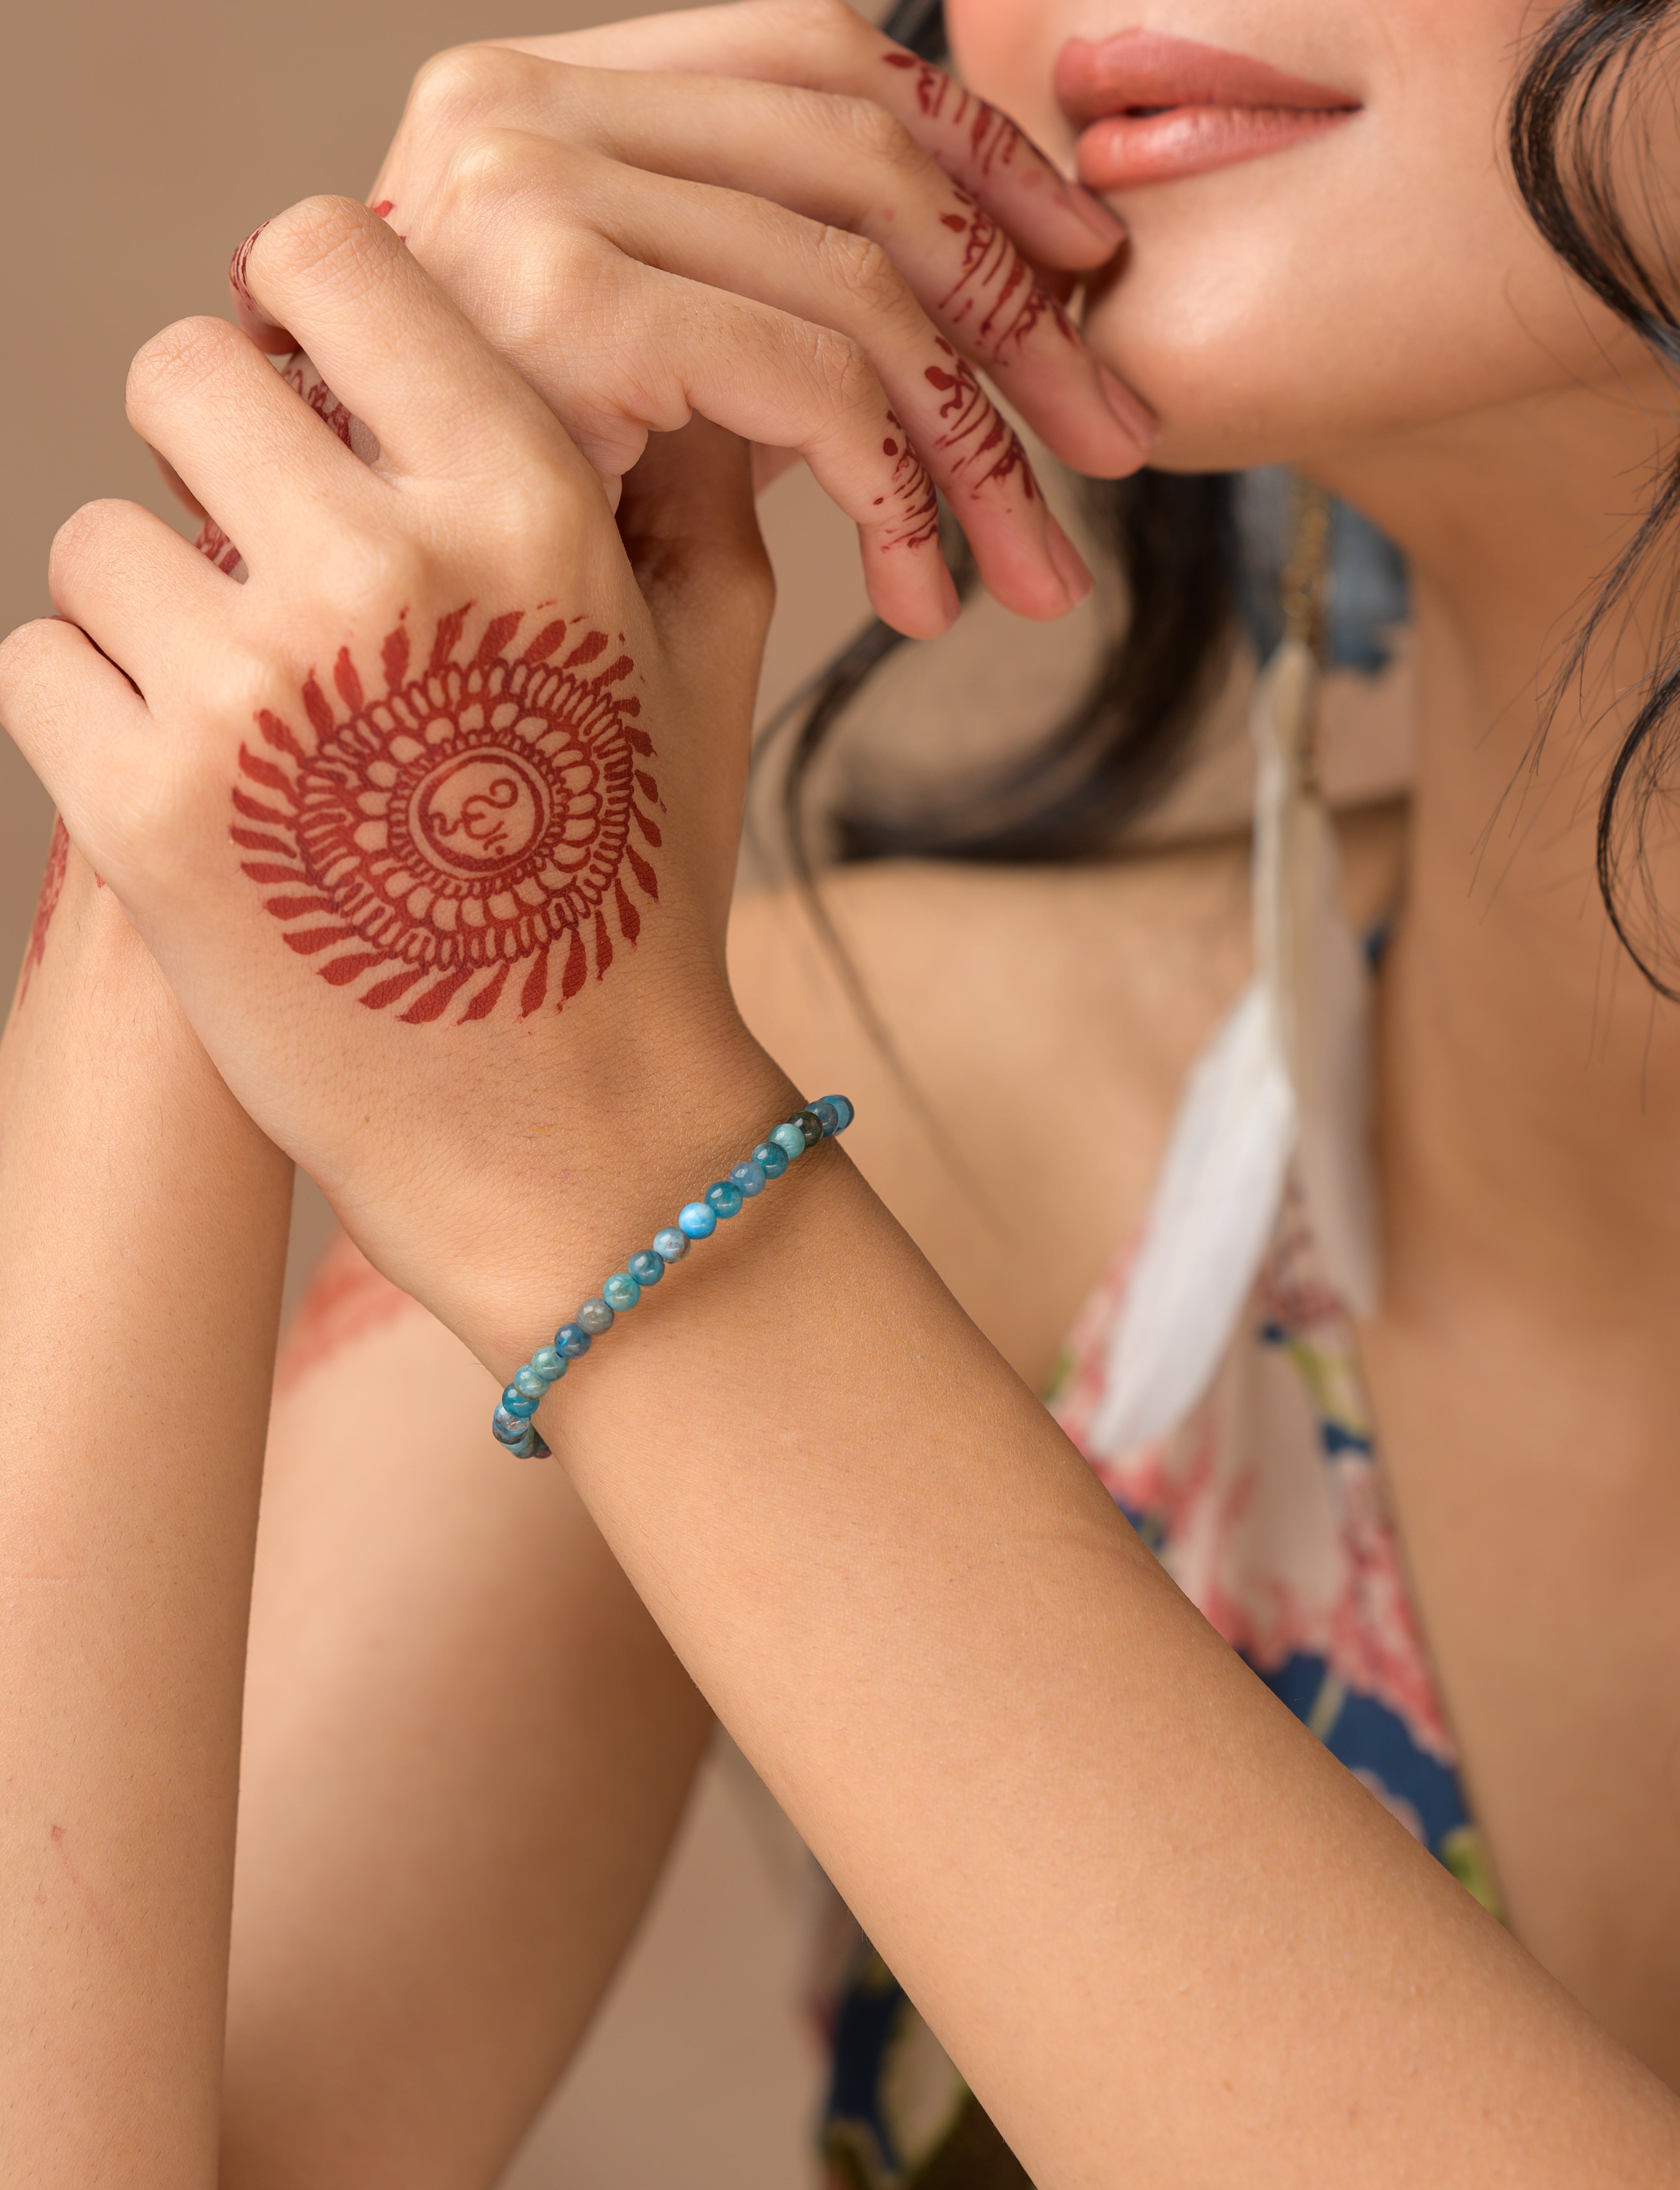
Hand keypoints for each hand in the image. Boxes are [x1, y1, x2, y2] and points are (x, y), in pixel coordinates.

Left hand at [0, 201, 782, 1362]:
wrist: (576, 1134)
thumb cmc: (634, 895)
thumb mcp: (697, 663)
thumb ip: (662, 478)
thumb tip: (604, 341)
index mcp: (527, 507)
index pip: (327, 255)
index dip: (300, 316)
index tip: (314, 400)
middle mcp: (385, 572)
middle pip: (180, 368)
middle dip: (209, 457)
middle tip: (267, 574)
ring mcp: (254, 693)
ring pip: (95, 541)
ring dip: (151, 618)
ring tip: (255, 729)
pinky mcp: (150, 814)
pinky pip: (36, 667)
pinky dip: (92, 721)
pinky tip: (199, 799)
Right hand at [233, 2, 1153, 638]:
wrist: (356, 673)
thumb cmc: (499, 557)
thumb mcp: (643, 397)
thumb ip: (744, 306)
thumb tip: (932, 298)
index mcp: (534, 98)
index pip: (817, 57)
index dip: (979, 156)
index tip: (1083, 277)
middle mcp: (512, 106)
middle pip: (862, 164)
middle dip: (1024, 321)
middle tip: (1116, 450)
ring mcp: (519, 192)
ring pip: (858, 285)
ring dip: (981, 446)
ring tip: (1037, 573)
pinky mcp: (557, 306)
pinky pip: (809, 375)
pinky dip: (901, 493)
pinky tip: (923, 592)